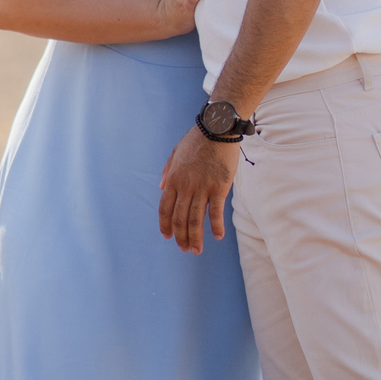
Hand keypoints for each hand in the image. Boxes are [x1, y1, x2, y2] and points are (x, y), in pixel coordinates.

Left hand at [159, 125, 239, 252]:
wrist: (217, 129)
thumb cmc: (197, 140)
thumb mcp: (175, 153)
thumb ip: (167, 172)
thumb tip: (161, 187)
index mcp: (173, 179)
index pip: (165, 209)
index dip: (165, 225)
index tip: (168, 237)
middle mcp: (185, 186)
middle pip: (180, 219)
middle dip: (181, 237)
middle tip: (185, 249)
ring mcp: (202, 188)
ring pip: (196, 220)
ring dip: (195, 238)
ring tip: (197, 250)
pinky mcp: (219, 187)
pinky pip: (215, 212)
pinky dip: (216, 226)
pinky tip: (218, 236)